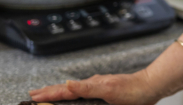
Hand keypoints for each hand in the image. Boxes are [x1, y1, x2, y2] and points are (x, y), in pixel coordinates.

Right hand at [28, 70, 160, 104]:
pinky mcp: (105, 92)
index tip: (32, 97)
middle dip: (48, 92)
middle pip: (66, 89)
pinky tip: (73, 95)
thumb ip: (87, 87)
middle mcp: (92, 85)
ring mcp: (98, 88)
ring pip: (73, 91)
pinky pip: (83, 93)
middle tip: (32, 95)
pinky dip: (72, 94)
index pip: (64, 91)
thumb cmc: (133, 90)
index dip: (48, 95)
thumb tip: (67, 84)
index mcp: (90, 86)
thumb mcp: (108, 90)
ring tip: (46, 94)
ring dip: (58, 93)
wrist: (151, 86)